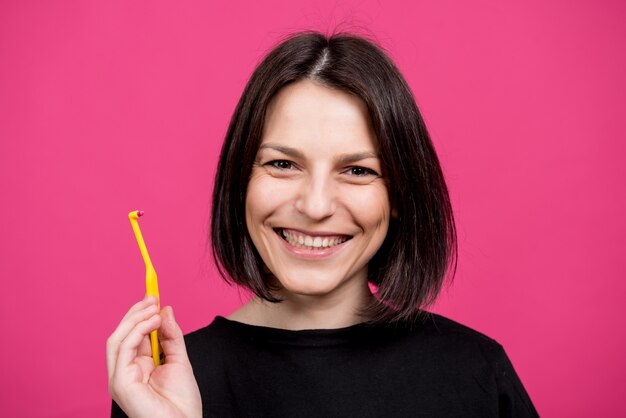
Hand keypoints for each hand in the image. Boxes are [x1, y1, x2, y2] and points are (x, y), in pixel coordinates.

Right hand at [107, 296, 201, 417]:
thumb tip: (165, 309)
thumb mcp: (179, 360)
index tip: (154, 296)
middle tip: (152, 296)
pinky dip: (137, 330)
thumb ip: (171, 335)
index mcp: (137, 367)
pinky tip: (154, 321)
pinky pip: (123, 348)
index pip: (132, 335)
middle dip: (136, 312)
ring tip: (154, 307)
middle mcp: (125, 372)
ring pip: (117, 338)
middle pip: (121, 334)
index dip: (141, 314)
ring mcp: (119, 378)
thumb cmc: (182, 403)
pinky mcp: (119, 383)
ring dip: (135, 318)